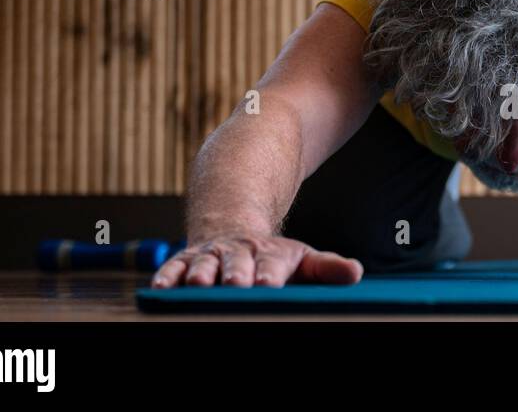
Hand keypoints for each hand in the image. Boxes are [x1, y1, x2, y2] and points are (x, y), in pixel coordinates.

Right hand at [150, 235, 362, 287]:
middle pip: (236, 264)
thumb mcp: (304, 259)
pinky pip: (173, 268)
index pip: (271, 266)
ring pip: (203, 264)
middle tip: (235, 284)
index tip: (269, 285)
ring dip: (200, 274)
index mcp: (269, 255)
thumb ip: (327, 268)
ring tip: (198, 284)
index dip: (269, 274)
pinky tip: (160, 289)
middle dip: (235, 274)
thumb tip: (356, 272)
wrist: (233, 228)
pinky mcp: (186, 261)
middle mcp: (237, 254)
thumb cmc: (273, 257)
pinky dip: (167, 276)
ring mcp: (210, 257)